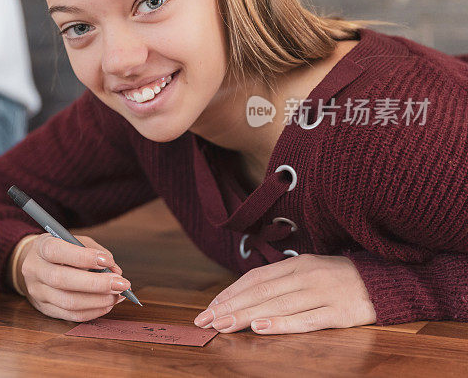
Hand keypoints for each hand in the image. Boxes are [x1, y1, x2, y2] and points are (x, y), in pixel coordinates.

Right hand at [19, 233, 128, 321]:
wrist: (36, 264)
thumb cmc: (62, 251)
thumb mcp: (75, 241)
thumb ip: (96, 252)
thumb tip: (116, 272)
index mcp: (41, 247)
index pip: (56, 252)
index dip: (83, 257)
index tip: (107, 261)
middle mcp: (35, 270)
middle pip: (62, 280)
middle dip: (96, 284)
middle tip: (121, 283)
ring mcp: (38, 292)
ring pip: (68, 302)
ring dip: (98, 300)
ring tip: (117, 295)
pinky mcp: (45, 309)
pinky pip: (71, 315)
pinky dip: (93, 311)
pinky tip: (107, 304)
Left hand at [194, 254, 375, 334]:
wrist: (386, 282)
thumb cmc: (340, 279)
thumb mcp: (309, 271)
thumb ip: (281, 281)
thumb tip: (246, 296)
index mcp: (296, 264)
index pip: (255, 278)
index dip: (230, 292)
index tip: (210, 307)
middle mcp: (306, 275)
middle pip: (260, 291)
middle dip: (230, 307)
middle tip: (206, 320)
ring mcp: (322, 293)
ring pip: (277, 304)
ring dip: (246, 315)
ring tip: (224, 325)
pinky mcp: (340, 312)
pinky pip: (306, 319)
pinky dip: (282, 323)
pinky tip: (261, 328)